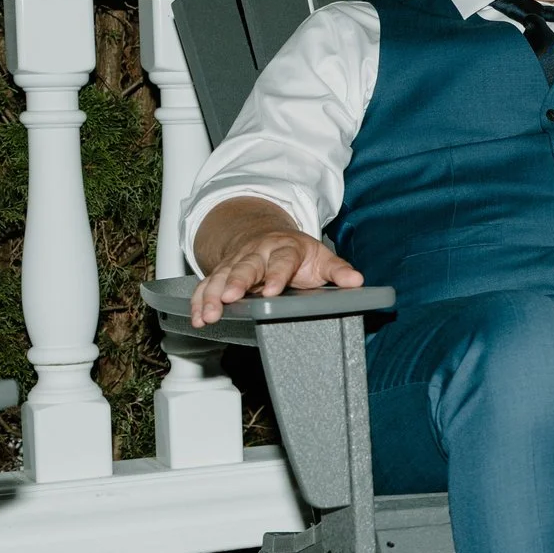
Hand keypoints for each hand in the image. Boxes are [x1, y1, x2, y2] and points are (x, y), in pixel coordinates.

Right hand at [191, 230, 361, 325]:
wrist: (269, 235)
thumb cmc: (298, 252)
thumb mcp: (322, 258)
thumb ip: (338, 270)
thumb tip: (357, 281)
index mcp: (285, 248)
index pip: (282, 261)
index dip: (277, 275)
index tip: (272, 291)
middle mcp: (258, 252)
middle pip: (245, 266)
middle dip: (235, 282)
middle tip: (227, 298)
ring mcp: (237, 261)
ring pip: (221, 276)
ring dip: (211, 295)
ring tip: (208, 315)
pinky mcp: (222, 272)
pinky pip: (206, 285)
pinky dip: (199, 300)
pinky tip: (196, 317)